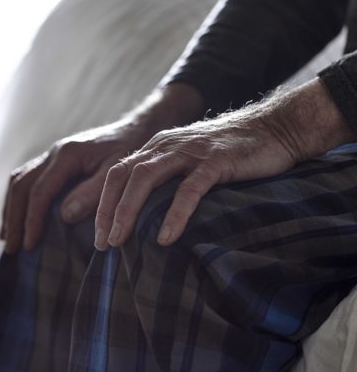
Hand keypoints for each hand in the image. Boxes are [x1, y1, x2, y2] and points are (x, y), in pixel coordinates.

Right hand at [1, 83, 204, 253]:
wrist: (138, 127)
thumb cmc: (131, 151)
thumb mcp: (118, 173)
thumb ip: (93, 193)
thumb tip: (65, 216)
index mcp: (67, 155)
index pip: (40, 192)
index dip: (32, 220)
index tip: (31, 245)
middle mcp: (54, 152)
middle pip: (20, 186)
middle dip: (14, 219)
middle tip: (12, 249)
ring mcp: (52, 154)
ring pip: (18, 180)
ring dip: (10, 209)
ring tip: (8, 238)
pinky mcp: (55, 160)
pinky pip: (27, 178)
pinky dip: (18, 200)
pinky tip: (19, 217)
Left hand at [94, 78, 354, 249]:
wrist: (274, 127)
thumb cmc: (229, 154)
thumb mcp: (188, 162)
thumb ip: (166, 179)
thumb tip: (143, 216)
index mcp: (155, 148)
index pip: (116, 174)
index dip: (101, 204)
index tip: (97, 236)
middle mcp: (165, 146)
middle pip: (122, 176)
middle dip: (106, 211)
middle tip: (102, 244)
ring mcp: (189, 151)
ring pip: (145, 178)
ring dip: (127, 211)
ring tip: (119, 242)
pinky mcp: (215, 160)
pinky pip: (188, 189)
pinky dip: (174, 214)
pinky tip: (165, 238)